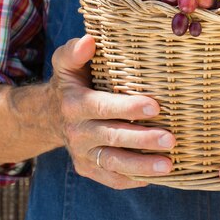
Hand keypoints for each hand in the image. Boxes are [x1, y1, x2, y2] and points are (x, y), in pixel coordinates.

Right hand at [48, 35, 175, 189]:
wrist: (49, 115)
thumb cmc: (71, 82)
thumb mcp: (65, 63)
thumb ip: (75, 51)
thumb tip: (89, 40)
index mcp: (74, 104)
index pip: (103, 107)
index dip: (128, 108)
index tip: (155, 106)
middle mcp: (77, 132)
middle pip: (112, 138)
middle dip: (142, 140)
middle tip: (170, 139)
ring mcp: (82, 153)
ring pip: (113, 163)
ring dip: (141, 165)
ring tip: (169, 165)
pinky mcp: (88, 168)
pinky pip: (111, 178)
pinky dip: (133, 179)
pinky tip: (156, 175)